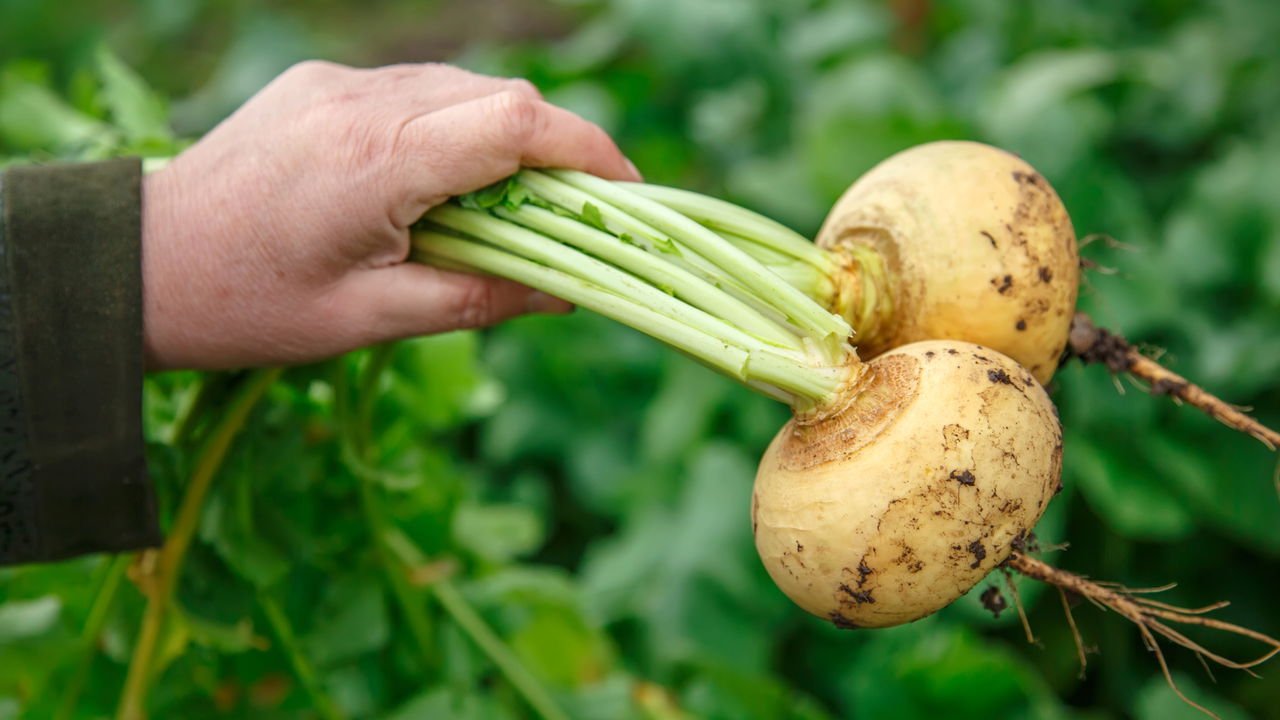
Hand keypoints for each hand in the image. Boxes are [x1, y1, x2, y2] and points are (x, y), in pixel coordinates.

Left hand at [142, 60, 638, 369]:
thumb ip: (478, 298)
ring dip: (503, 141)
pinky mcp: (322, 84)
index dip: (586, 150)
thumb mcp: (370, 320)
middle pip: (499, 99)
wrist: (139, 264)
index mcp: (376, 162)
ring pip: (463, 90)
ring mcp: (338, 84)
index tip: (625, 193)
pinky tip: (442, 184)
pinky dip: (455, 131)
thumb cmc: (249, 305)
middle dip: (553, 153)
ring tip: (504, 210)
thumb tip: (569, 290)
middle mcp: (362, 102)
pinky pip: (418, 92)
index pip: (515, 123)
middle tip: (570, 219)